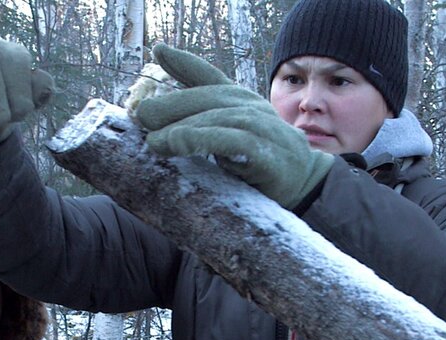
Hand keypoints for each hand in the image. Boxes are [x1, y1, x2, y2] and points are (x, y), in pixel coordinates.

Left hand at [136, 44, 333, 210]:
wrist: (303, 183)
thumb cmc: (257, 158)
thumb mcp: (226, 133)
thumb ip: (197, 120)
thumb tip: (153, 111)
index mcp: (238, 99)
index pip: (209, 76)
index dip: (184, 62)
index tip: (159, 50)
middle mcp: (249, 106)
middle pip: (206, 99)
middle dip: (172, 106)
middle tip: (142, 118)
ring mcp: (261, 127)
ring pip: (217, 118)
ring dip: (182, 128)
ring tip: (154, 141)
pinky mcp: (267, 154)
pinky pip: (233, 141)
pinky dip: (204, 139)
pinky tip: (179, 143)